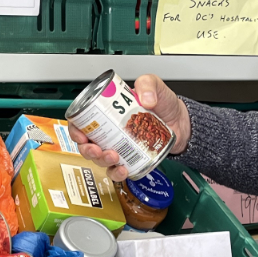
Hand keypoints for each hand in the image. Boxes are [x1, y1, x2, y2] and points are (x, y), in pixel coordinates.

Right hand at [68, 74, 191, 182]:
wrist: (181, 122)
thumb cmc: (163, 104)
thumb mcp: (154, 85)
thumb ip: (148, 83)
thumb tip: (145, 98)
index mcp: (107, 113)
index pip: (82, 122)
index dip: (75, 130)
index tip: (81, 135)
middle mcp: (109, 131)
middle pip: (86, 144)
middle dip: (87, 150)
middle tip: (96, 149)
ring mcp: (118, 146)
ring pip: (99, 159)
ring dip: (101, 161)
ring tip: (113, 157)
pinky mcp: (129, 159)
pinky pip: (117, 170)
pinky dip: (117, 172)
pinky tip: (123, 169)